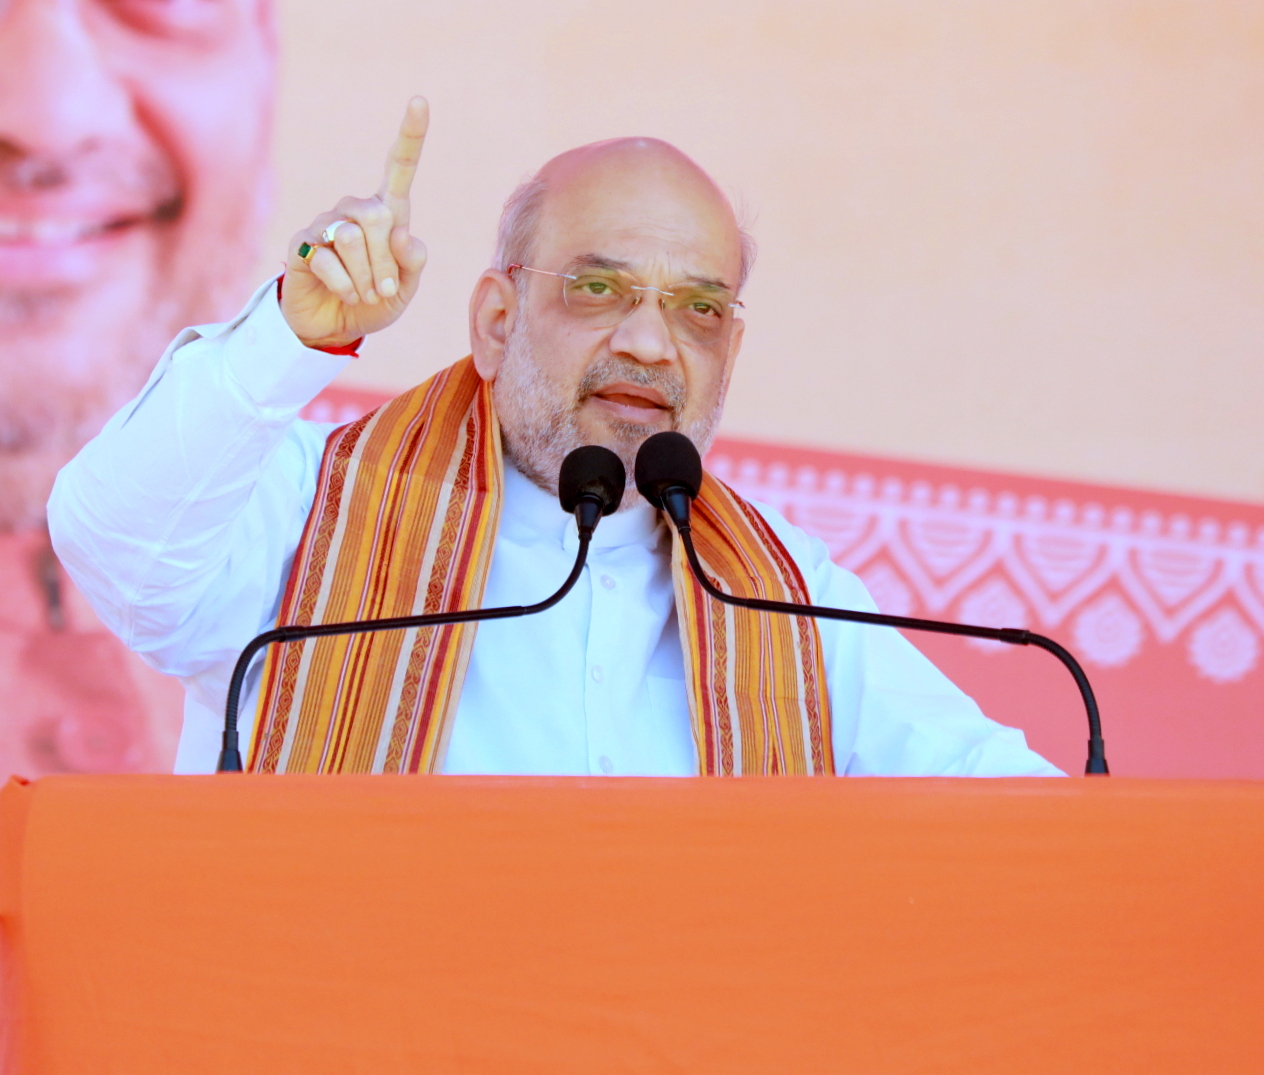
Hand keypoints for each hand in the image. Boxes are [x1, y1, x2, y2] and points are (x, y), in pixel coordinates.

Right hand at [280, 96, 429, 348]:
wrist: (333, 327)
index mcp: (387, 213)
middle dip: (386, 262)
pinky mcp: (303, 243)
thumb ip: (413, 262)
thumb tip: (403, 234)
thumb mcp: (405, 288)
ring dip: (367, 277)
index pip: (399, 168)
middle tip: (384, 289)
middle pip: (378, 216)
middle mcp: (355, 209)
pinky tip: (345, 294)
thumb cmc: (373, 302)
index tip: (420, 101)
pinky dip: (346, 286)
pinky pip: (330, 260)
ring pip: (353, 237)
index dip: (410, 136)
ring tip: (365, 294)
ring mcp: (326, 223)